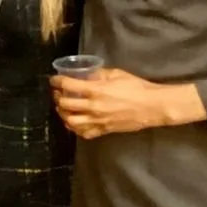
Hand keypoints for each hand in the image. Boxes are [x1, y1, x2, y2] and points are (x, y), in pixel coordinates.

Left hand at [53, 68, 201, 138]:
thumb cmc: (137, 87)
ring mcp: (98, 121)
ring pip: (70, 121)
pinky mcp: (104, 130)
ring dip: (63, 114)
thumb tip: (86, 74)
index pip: (68, 85)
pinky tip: (73, 122)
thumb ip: (99, 74)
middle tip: (57, 93)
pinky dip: (75, 128)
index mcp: (96, 90)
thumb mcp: (116, 74)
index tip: (54, 79)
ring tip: (63, 108)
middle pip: (65, 104)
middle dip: (57, 97)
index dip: (57, 81)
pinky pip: (84, 132)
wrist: (152, 106)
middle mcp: (94, 107)